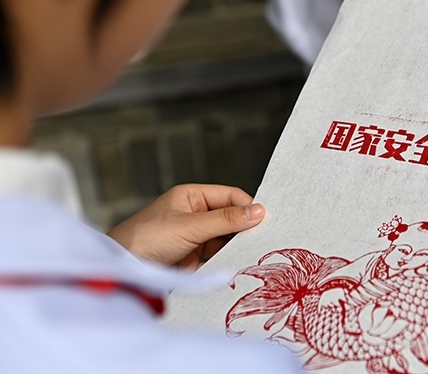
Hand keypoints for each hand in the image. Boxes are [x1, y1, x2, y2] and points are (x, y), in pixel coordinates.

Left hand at [107, 184, 264, 268]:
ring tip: (255, 254)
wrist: (120, 271)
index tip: (266, 219)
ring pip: (226, 240)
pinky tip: (239, 266)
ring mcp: (194, 238)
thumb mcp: (189, 226)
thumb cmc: (144, 239)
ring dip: (238, 247)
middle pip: (230, 218)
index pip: (229, 196)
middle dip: (246, 228)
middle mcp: (194, 215)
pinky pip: (218, 257)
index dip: (248, 206)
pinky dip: (229, 261)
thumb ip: (225, 220)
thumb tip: (259, 211)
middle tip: (267, 238)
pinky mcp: (192, 260)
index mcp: (191, 197)